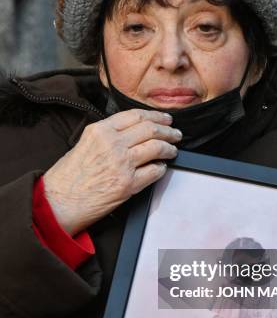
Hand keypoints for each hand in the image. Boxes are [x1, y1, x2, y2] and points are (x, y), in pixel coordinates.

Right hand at [43, 109, 181, 233]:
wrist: (60, 202)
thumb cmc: (68, 177)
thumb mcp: (84, 143)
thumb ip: (107, 135)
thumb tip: (132, 133)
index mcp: (100, 131)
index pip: (136, 115)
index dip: (155, 116)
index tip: (164, 119)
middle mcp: (113, 144)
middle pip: (150, 130)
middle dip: (168, 130)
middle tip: (176, 133)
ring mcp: (122, 164)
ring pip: (157, 148)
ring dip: (169, 149)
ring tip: (172, 150)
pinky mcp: (128, 184)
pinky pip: (155, 172)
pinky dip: (161, 169)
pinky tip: (161, 168)